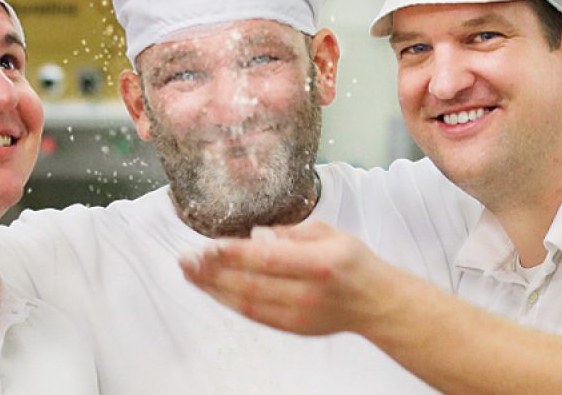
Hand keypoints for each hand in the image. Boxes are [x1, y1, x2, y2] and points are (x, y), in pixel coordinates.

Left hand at [178, 221, 416, 336]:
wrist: (375, 302)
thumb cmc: (351, 262)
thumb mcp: (328, 233)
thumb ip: (290, 232)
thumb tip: (252, 237)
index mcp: (320, 263)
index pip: (268, 259)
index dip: (234, 253)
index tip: (207, 245)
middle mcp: (308, 293)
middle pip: (251, 283)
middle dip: (213, 271)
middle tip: (186, 258)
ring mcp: (299, 315)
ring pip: (247, 303)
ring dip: (214, 288)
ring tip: (190, 273)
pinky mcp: (293, 328)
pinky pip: (254, 315)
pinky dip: (229, 301)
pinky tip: (211, 289)